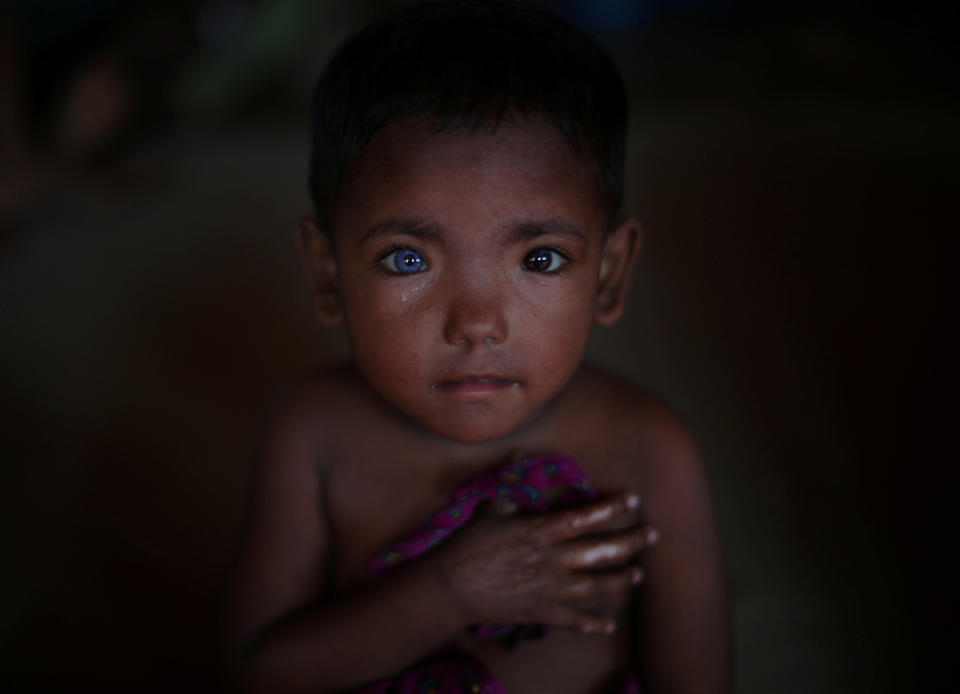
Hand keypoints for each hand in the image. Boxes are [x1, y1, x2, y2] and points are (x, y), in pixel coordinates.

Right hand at [438, 493, 658, 634]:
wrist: (450, 587)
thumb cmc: (469, 545)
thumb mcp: (490, 509)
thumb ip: (511, 482)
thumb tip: (520, 452)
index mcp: (540, 532)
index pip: (584, 517)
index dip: (611, 508)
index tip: (633, 500)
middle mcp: (552, 560)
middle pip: (601, 550)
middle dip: (631, 542)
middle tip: (653, 535)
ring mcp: (549, 588)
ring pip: (596, 586)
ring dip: (621, 580)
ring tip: (639, 574)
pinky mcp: (541, 612)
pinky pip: (574, 620)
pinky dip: (593, 624)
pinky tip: (610, 624)